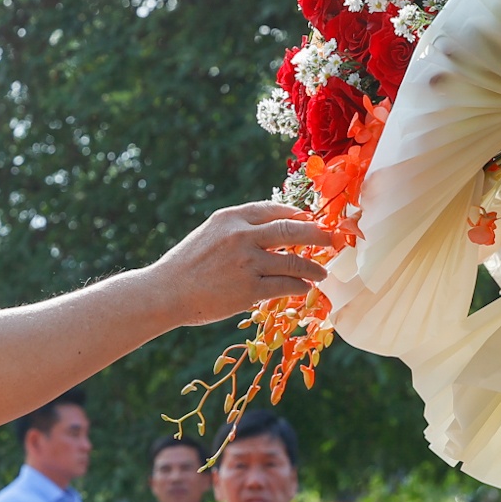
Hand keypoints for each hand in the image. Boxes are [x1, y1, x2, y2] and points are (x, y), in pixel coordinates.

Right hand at [146, 203, 333, 325]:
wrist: (166, 292)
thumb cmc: (188, 264)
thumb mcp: (211, 233)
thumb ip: (240, 228)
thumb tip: (276, 228)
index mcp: (232, 218)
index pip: (275, 209)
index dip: (299, 215)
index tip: (313, 221)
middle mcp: (242, 236)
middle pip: (293, 229)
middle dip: (319, 234)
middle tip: (334, 239)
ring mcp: (247, 263)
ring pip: (294, 260)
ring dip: (313, 266)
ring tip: (322, 272)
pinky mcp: (249, 290)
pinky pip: (286, 285)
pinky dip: (300, 286)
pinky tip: (306, 288)